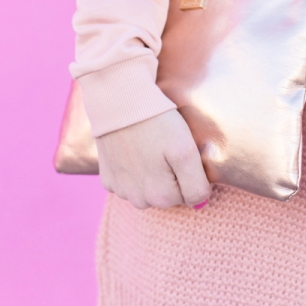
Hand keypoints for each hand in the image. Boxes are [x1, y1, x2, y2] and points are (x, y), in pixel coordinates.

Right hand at [96, 109, 210, 209]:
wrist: (120, 102)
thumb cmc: (157, 124)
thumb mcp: (186, 151)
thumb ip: (196, 184)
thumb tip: (198, 204)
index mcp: (160, 197)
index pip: (190, 197)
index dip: (192, 174)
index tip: (182, 155)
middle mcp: (138, 201)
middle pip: (168, 197)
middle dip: (172, 177)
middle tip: (166, 149)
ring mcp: (120, 191)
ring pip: (147, 192)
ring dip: (152, 176)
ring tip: (150, 149)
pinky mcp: (107, 178)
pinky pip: (128, 183)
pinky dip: (133, 171)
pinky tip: (133, 151)